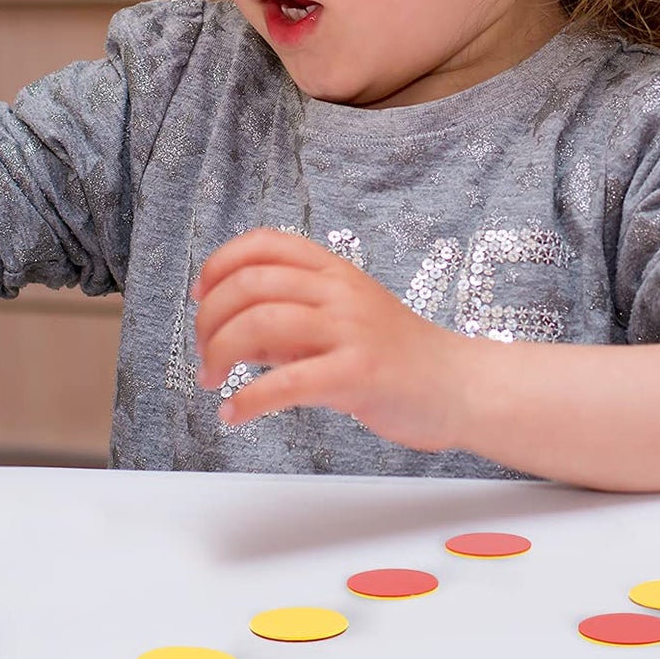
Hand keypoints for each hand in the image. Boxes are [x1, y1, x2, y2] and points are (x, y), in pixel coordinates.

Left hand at [190, 227, 469, 452]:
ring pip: (261, 323)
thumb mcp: (339, 322)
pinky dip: (248, 400)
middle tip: (203, 353)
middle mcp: (340, 291)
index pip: (265, 244)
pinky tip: (233, 414)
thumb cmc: (394, 356)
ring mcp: (351, 330)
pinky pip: (287, 383)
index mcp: (334, 271)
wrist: (459, 386)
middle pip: (251, 284)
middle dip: (209, 319)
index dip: (220, 264)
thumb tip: (228, 333)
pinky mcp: (359, 374)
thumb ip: (286, 323)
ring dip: (218, 353)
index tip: (200, 295)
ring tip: (210, 380)